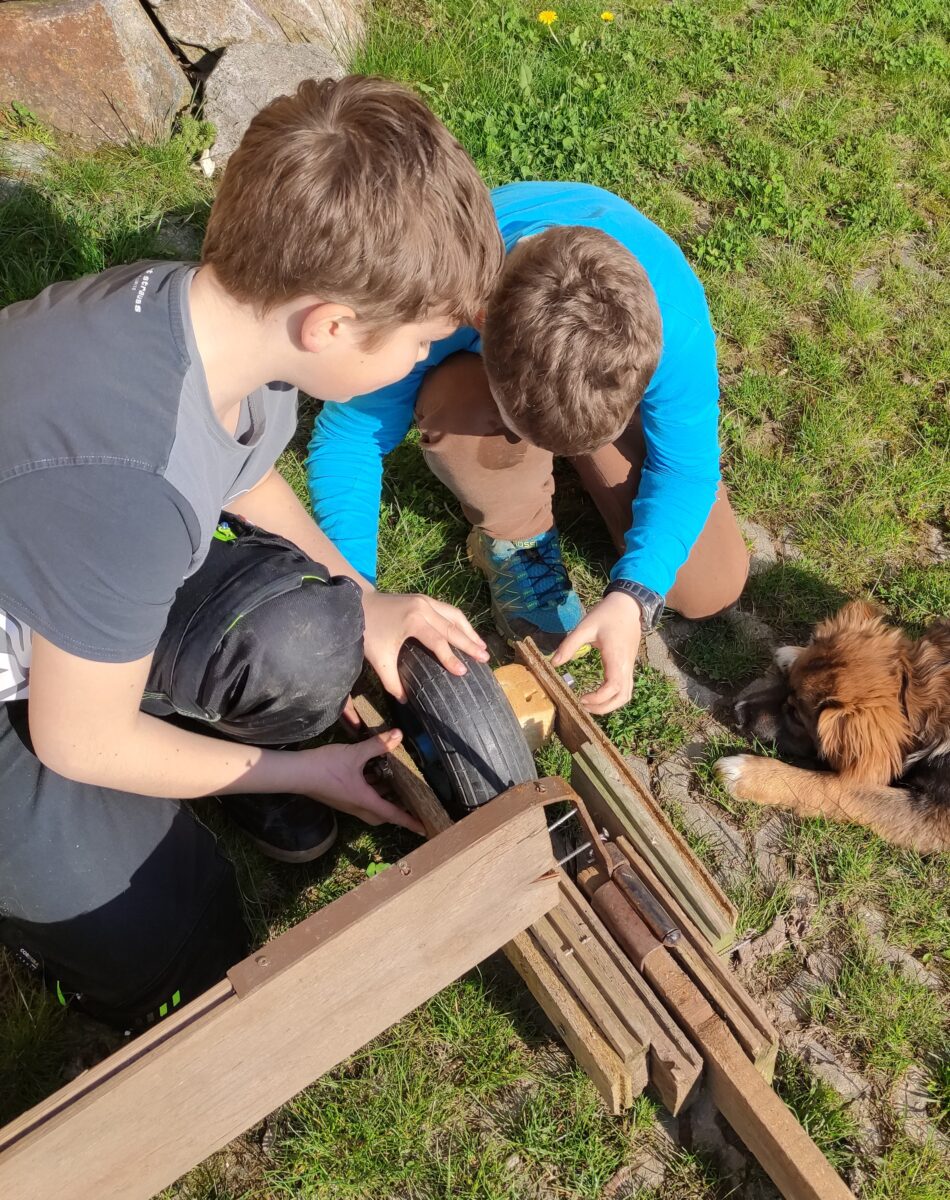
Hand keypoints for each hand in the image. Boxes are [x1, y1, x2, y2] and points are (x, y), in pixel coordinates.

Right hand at [293, 730, 425, 834]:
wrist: (297, 773)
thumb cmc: (325, 767)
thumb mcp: (355, 754)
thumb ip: (378, 745)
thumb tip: (398, 735)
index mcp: (365, 800)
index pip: (393, 815)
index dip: (410, 821)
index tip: (424, 829)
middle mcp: (357, 806)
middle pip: (383, 815)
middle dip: (398, 812)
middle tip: (411, 803)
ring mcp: (347, 802)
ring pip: (372, 806)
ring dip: (384, 798)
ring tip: (397, 784)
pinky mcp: (340, 795)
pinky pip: (362, 798)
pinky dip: (372, 789)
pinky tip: (374, 773)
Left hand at [361, 591, 488, 701]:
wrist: (358, 603)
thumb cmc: (368, 630)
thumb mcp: (378, 659)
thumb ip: (392, 681)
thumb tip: (405, 701)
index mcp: (413, 622)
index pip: (439, 642)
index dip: (451, 658)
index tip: (464, 673)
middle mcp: (424, 608)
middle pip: (453, 628)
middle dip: (470, 644)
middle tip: (485, 658)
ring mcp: (425, 600)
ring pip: (455, 615)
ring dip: (469, 630)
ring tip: (482, 646)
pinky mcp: (424, 599)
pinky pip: (449, 610)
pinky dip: (460, 622)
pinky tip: (467, 632)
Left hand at [551, 591, 642, 714]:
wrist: (628, 605)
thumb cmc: (606, 615)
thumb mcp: (585, 627)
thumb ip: (569, 645)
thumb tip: (553, 663)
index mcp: (616, 658)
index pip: (613, 688)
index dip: (598, 698)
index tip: (581, 698)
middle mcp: (626, 666)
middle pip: (623, 697)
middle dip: (604, 708)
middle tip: (584, 706)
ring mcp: (629, 666)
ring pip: (626, 695)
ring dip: (610, 704)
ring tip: (591, 704)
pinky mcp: (628, 665)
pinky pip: (625, 687)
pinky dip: (614, 696)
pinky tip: (599, 694)